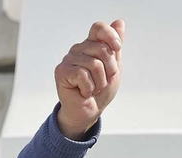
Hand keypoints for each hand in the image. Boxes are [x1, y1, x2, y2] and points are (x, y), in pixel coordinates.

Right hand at [54, 20, 124, 139]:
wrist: (90, 112)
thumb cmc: (100, 91)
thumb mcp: (113, 67)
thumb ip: (115, 46)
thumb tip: (119, 22)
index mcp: (90, 45)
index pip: (98, 28)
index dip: (110, 36)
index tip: (117, 48)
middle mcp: (78, 49)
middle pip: (102, 50)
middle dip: (109, 70)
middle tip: (103, 82)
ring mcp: (69, 59)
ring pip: (94, 64)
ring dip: (99, 82)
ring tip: (93, 88)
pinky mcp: (62, 71)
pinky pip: (82, 75)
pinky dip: (88, 88)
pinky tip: (83, 92)